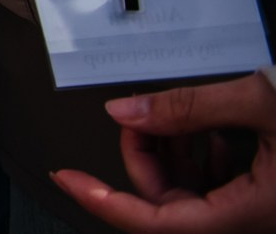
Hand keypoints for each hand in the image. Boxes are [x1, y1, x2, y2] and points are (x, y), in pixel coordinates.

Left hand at [54, 73, 275, 230]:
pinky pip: (220, 193)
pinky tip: (209, 132)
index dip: (105, 201)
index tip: (68, 179)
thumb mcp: (260, 102)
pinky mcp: (267, 198)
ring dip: (171, 154)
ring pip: (193, 196)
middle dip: (142, 156)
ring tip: (172, 114)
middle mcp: (255, 221)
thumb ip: (190, 107)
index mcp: (252, 213)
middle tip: (133, 116)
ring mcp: (261, 210)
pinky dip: (202, 162)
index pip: (157, 223)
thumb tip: (126, 111)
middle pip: (169, 204)